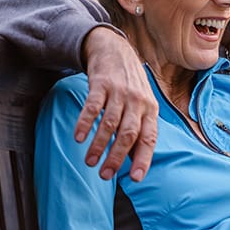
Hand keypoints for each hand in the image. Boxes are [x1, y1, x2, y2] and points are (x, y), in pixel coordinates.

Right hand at [77, 27, 157, 181]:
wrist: (116, 51)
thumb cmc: (130, 86)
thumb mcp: (142, 105)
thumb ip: (140, 130)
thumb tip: (136, 163)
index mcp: (150, 110)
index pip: (149, 138)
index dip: (143, 159)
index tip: (136, 178)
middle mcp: (138, 101)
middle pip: (129, 134)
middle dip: (117, 157)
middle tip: (105, 175)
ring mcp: (120, 92)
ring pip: (110, 123)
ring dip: (99, 145)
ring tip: (90, 162)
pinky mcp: (102, 84)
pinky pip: (93, 106)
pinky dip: (86, 123)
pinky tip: (79, 138)